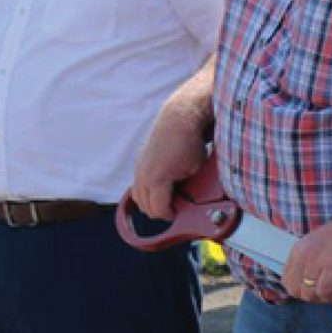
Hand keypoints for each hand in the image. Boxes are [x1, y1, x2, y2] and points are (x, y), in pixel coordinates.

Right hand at [126, 101, 212, 220]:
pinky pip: (137, 185)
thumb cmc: (189, 142)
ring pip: (138, 197)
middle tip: (175, 209)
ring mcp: (139, 168)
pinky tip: (158, 190)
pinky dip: (146, 192)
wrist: (180, 117)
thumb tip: (186, 200)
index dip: (171, 215)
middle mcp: (143, 175)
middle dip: (160, 211)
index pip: (158, 210)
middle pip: (145, 207)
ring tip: (166, 201)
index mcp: (156, 179)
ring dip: (150, 203)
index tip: (179, 213)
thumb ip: (186, 189)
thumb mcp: (194, 170)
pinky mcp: (139, 162)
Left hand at [283, 204, 331, 303]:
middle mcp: (305, 256)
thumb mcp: (316, 245)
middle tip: (329, 288)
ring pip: (311, 294)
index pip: (287, 282)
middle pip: (297, 291)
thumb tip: (300, 288)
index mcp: (299, 250)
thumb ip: (305, 264)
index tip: (315, 287)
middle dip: (313, 295)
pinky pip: (324, 291)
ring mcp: (318, 261)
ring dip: (324, 295)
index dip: (302, 289)